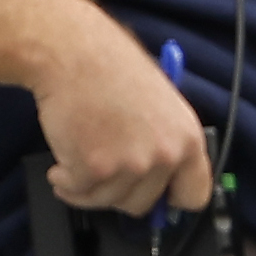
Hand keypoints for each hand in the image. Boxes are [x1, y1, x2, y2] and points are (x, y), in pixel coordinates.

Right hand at [0, 0, 209, 215]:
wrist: (70, 51)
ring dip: (86, 187)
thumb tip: (160, 178)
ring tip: (75, 159)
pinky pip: (77, 193)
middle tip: (101, 169)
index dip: (169, 199)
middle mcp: (164, 155)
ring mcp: (130, 164)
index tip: (155, 198)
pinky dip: (64, 183)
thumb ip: (163, 141)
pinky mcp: (95, 169)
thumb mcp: (158, 101)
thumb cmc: (106, 65)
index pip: (194, 195)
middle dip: (117, 191)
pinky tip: (60, 163)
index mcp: (187, 137)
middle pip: (142, 204)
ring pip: (106, 202)